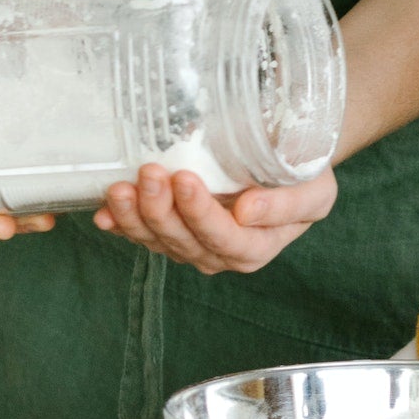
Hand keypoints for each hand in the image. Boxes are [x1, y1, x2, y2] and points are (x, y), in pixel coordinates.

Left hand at [94, 163, 339, 272]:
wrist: (292, 163)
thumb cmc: (306, 175)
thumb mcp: (314, 189)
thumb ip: (286, 204)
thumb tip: (247, 211)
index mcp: (255, 248)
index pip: (223, 236)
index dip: (200, 212)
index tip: (186, 180)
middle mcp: (219, 255)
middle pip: (183, 239)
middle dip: (161, 208)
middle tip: (150, 172)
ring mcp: (192, 246)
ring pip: (157, 239)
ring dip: (134, 215)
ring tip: (120, 188)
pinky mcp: (171, 233)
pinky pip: (142, 234)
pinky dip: (121, 224)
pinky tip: (104, 213)